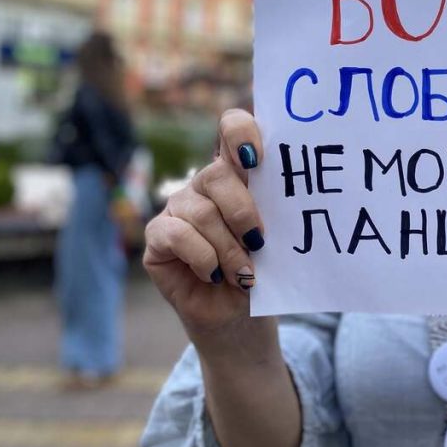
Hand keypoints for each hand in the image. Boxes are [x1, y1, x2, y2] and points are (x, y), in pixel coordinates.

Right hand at [143, 109, 267, 342]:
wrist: (241, 318)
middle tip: (260, 242)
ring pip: (201, 211)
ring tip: (246, 273)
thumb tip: (289, 193)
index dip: (241, 131)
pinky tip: (215, 275)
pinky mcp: (157, 236)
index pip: (231, 128)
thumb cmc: (264, 270)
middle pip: (216, 173)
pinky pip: (177, 235)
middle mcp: (205, 184)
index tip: (259, 158)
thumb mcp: (277, 236)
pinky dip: (204, 257)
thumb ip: (275, 207)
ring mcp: (178, 207)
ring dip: (229, 248)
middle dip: (242, 210)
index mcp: (238, 173)